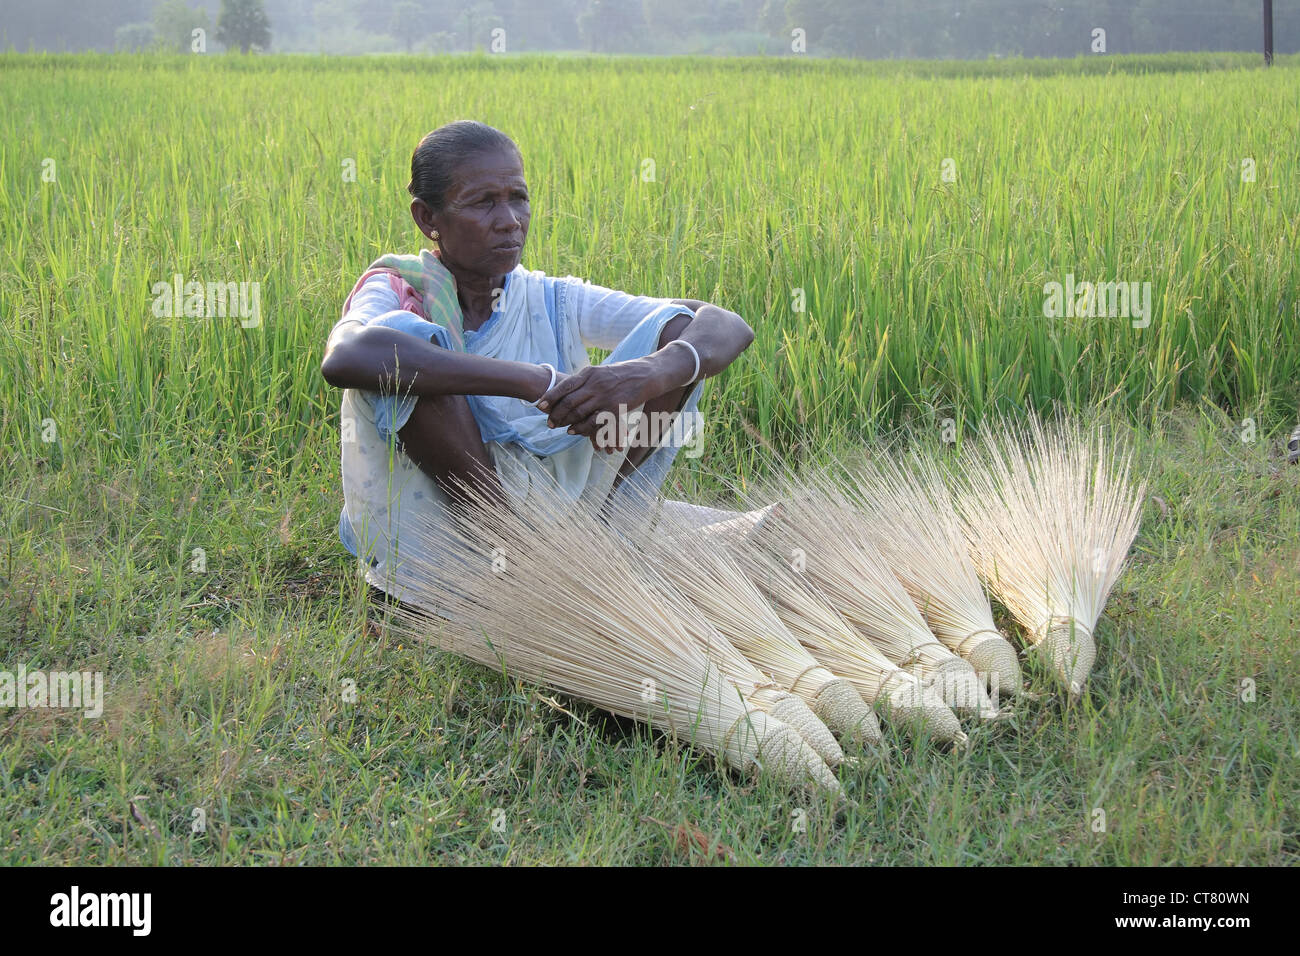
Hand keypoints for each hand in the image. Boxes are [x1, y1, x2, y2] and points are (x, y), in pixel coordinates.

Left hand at [536, 361, 657, 452]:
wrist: (646, 374)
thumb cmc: (622, 373)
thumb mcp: (600, 371)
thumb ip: (585, 380)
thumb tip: (567, 389)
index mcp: (589, 373)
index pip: (564, 386)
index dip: (551, 398)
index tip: (540, 406)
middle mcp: (594, 384)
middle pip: (569, 402)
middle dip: (556, 414)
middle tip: (549, 422)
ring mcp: (604, 397)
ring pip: (579, 413)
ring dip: (567, 423)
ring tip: (560, 428)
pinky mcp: (614, 408)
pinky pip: (593, 422)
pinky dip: (582, 429)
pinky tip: (575, 432)